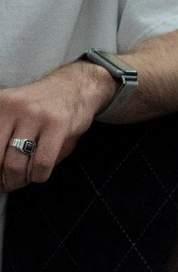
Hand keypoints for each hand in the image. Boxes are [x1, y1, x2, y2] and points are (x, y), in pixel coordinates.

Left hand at [0, 61, 117, 193]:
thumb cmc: (44, 106)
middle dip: (3, 178)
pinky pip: (41, 162)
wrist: (76, 86)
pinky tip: (40, 174)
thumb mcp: (15, 113)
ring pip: (17, 164)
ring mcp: (35, 116)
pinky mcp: (58, 125)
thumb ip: (4, 137)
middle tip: (8, 185)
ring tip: (24, 180)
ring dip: (19, 180)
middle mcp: (12, 108)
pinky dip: (39, 175)